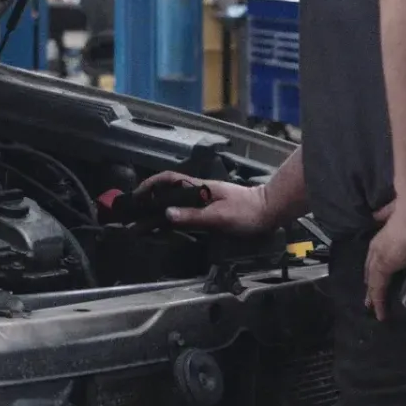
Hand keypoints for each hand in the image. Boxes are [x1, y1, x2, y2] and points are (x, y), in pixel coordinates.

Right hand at [136, 171, 283, 234]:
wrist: (270, 212)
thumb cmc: (247, 213)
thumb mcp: (218, 217)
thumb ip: (193, 215)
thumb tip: (167, 213)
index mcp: (200, 188)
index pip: (169, 179)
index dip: (150, 184)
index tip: (136, 195)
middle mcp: (200, 191)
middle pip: (170, 190)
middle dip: (151, 198)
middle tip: (137, 213)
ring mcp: (206, 199)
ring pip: (178, 200)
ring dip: (162, 208)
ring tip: (147, 222)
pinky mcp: (212, 209)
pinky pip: (188, 209)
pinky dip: (175, 215)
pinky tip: (171, 226)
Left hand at [363, 184, 405, 319]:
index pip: (400, 226)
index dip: (396, 236)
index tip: (395, 244)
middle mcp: (396, 232)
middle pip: (383, 251)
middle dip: (381, 263)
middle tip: (381, 278)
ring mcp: (389, 246)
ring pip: (376, 269)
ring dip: (374, 284)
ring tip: (374, 301)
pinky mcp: (386, 260)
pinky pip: (377, 284)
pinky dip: (377, 298)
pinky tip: (378, 314)